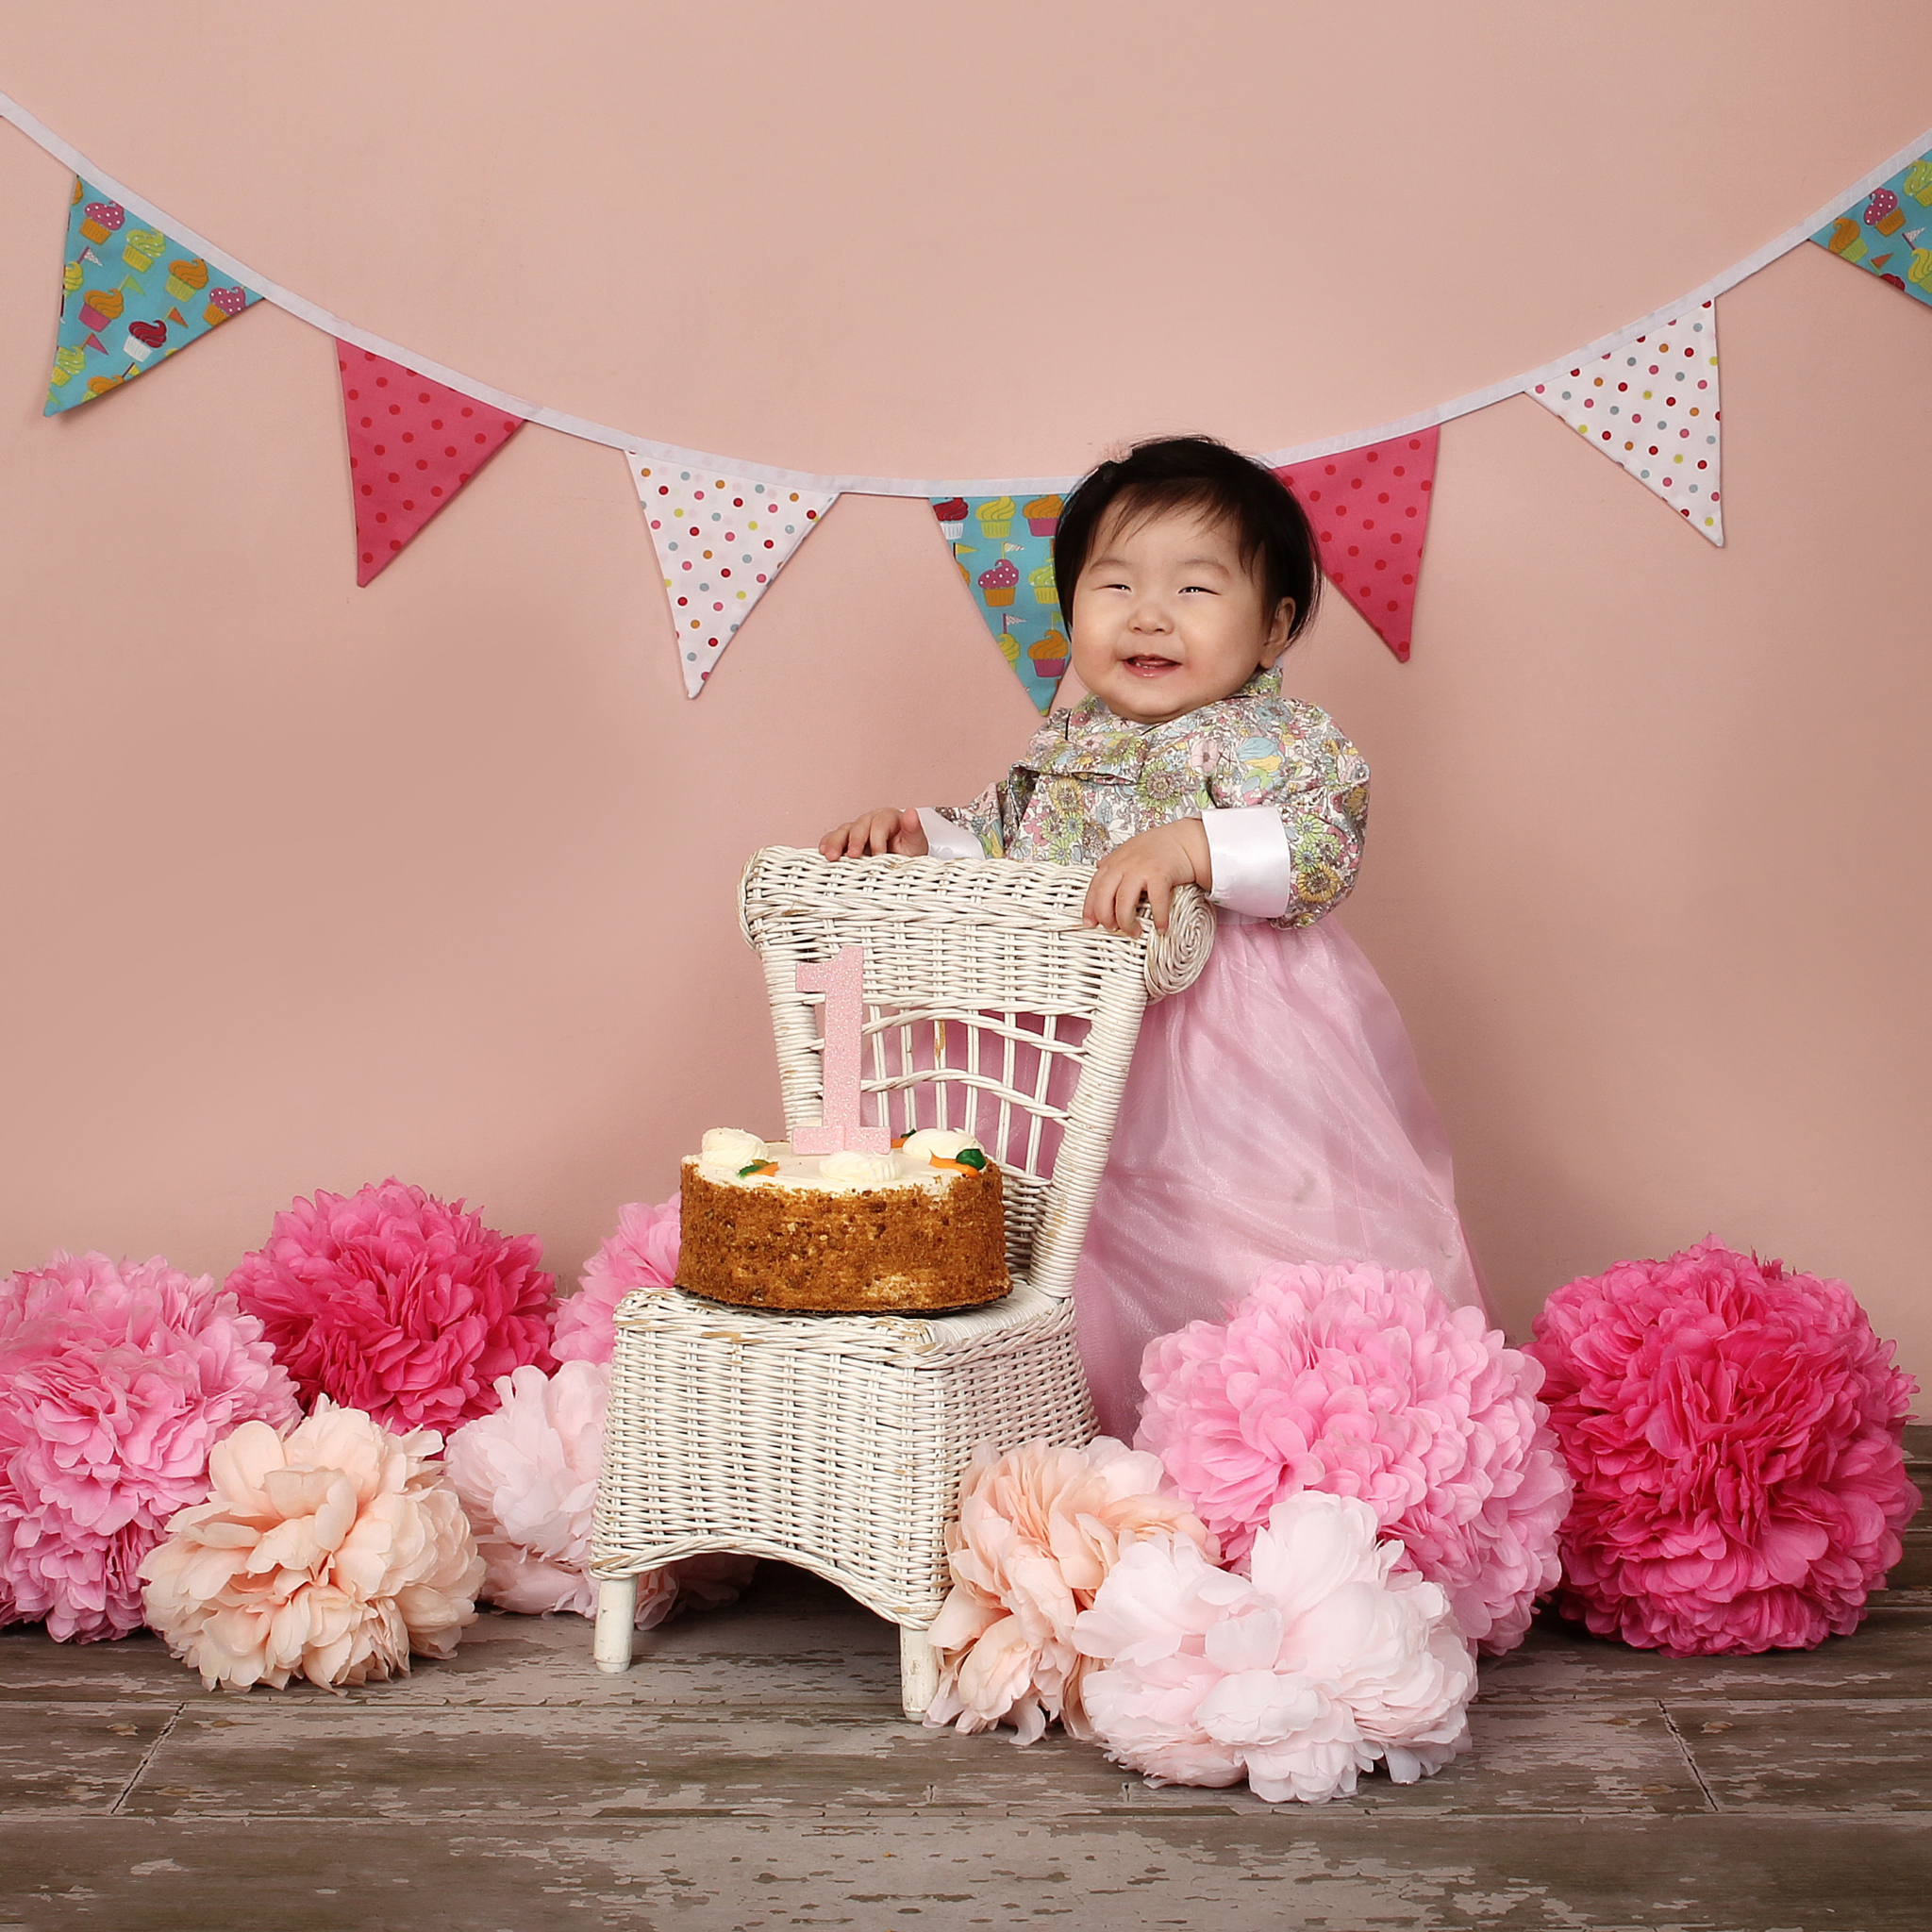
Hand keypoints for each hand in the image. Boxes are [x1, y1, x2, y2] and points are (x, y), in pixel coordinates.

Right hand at [818, 806, 928, 859]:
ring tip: (831, 855)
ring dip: (836, 843)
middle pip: (859, 826)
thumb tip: (911, 813)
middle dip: (855, 841)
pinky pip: (833, 839)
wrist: (900, 866)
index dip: (878, 839)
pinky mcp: (845, 841)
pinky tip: (823, 852)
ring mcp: (856, 830)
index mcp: (888, 818)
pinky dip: (827, 844)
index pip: (880, 824)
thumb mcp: (916, 844)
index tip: (879, 854)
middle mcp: (870, 821)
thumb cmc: (908, 853)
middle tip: (854, 855)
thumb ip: (914, 829)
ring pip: (843, 831)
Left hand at [1083, 820, 1210, 935]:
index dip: (1090, 908)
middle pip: (1104, 897)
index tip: (1090, 923)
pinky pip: (1156, 902)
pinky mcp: (1159, 875)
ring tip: (1134, 931)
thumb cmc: (1160, 846)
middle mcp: (1124, 865)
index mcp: (1115, 862)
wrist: (1185, 839)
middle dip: (1106, 918)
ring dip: (1127, 922)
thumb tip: (1099, 867)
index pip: (1094, 887)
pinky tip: (1161, 927)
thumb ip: (1114, 860)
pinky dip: (1159, 918)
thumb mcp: (1130, 848)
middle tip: (1113, 928)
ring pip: (1124, 903)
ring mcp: (1141, 869)